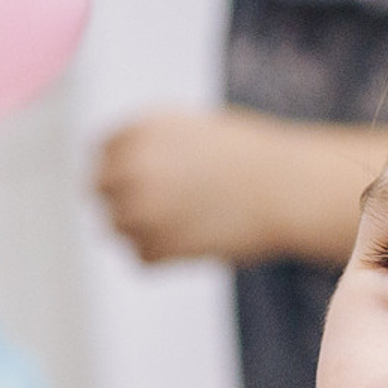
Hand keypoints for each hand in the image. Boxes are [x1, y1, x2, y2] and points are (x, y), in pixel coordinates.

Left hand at [95, 108, 310, 265]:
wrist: (287, 188)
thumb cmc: (248, 158)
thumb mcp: (188, 131)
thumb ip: (145, 148)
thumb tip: (110, 176)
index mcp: (138, 130)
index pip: (102, 153)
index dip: (123, 167)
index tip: (149, 178)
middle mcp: (129, 167)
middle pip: (99, 191)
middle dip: (125, 199)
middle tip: (166, 205)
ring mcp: (137, 209)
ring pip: (117, 228)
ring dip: (144, 229)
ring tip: (191, 219)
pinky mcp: (153, 247)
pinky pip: (141, 257)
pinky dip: (165, 254)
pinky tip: (199, 238)